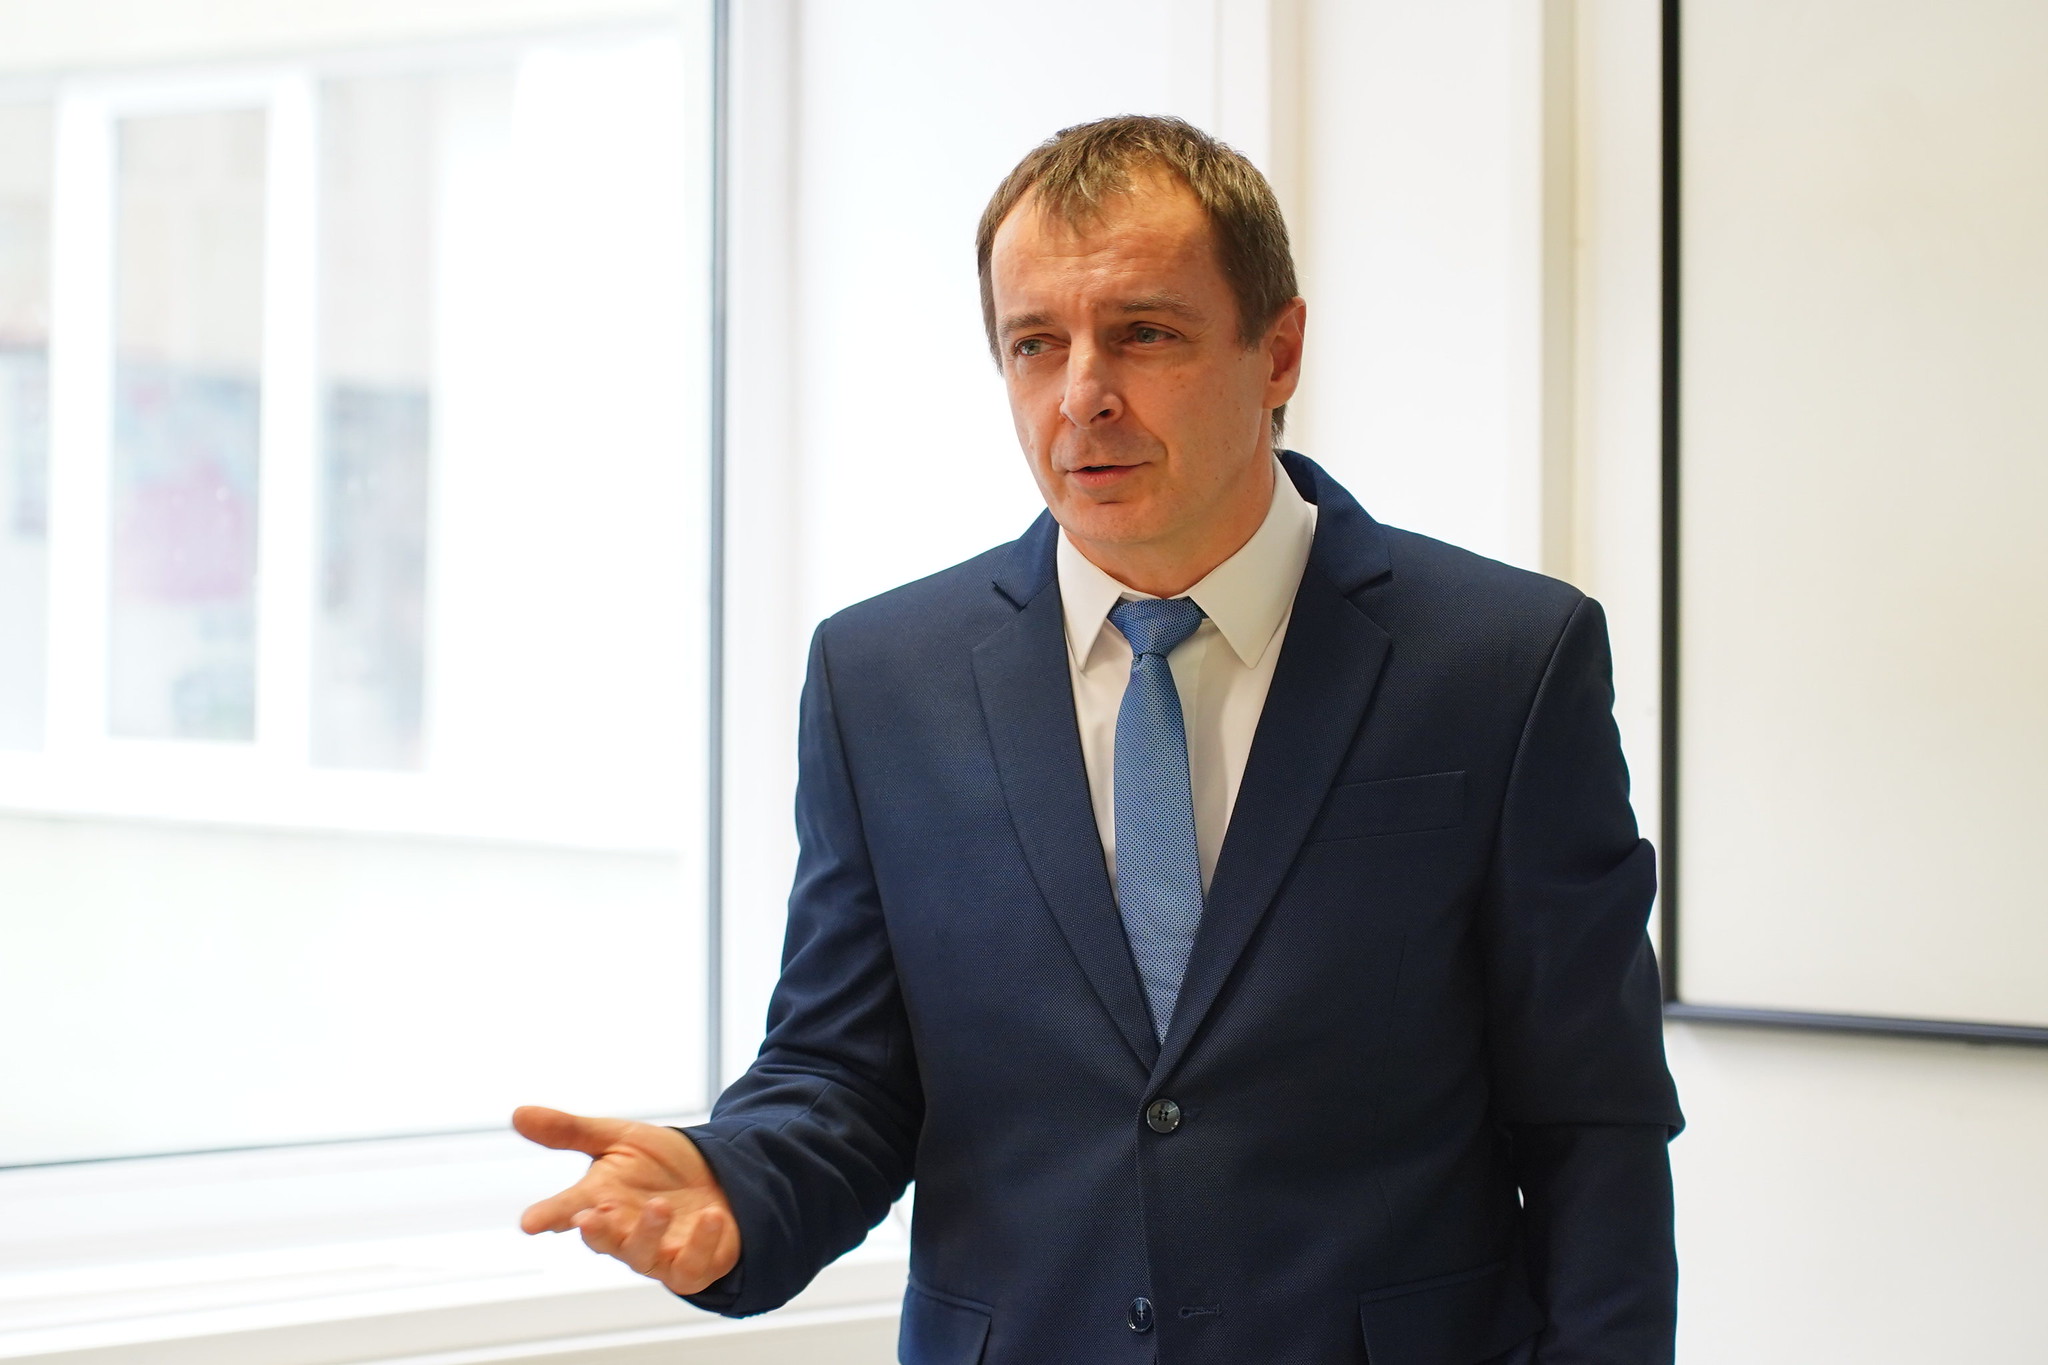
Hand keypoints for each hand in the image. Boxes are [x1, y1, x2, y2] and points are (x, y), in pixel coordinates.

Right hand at [514, 1105, 741, 1294]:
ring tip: (658, 1206)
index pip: (567, 1211)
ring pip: (643, 1256)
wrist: (718, 1176)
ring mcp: (657, 1253)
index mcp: (600, 1201)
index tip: (530, 1222)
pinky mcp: (692, 1266)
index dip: (548, 1216)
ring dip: (649, 1233)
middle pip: (604, 1240)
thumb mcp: (620, 1137)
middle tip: (590, 1217)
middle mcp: (624, 1232)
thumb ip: (570, 1131)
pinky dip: (702, 1243)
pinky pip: (692, 1265)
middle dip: (598, 1231)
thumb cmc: (661, 1164)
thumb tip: (517, 1113)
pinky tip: (711, 1216)